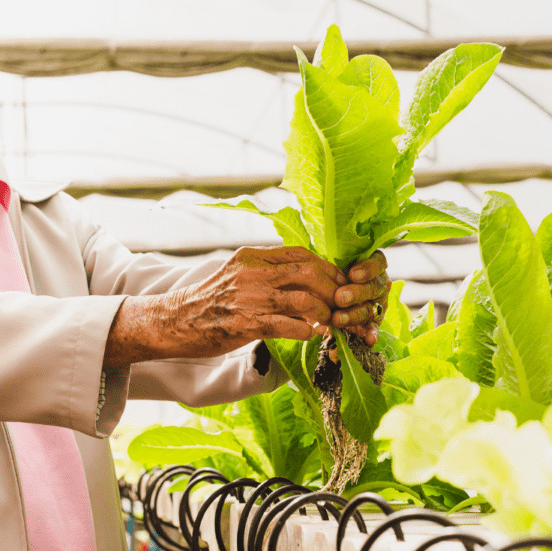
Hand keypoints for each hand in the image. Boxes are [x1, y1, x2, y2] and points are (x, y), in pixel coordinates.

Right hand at [104, 246, 346, 366]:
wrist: (171, 322)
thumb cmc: (208, 301)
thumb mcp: (237, 273)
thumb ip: (266, 270)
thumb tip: (301, 274)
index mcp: (252, 256)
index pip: (302, 254)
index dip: (327, 268)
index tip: (338, 282)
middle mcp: (253, 272)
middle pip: (310, 273)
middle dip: (333, 290)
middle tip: (342, 304)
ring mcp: (250, 298)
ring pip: (305, 299)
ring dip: (324, 313)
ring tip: (330, 322)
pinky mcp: (246, 324)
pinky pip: (289, 326)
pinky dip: (307, 330)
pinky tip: (311, 335)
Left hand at [331, 251, 390, 345]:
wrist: (330, 298)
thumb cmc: (331, 278)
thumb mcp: (333, 270)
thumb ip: (331, 270)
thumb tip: (315, 272)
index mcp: (373, 267)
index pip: (378, 263)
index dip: (368, 269)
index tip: (353, 274)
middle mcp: (378, 285)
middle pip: (373, 287)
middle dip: (356, 293)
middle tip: (339, 298)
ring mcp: (377, 305)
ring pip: (370, 308)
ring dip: (354, 314)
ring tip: (338, 319)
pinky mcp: (373, 323)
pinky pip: (374, 328)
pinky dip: (371, 334)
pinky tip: (369, 340)